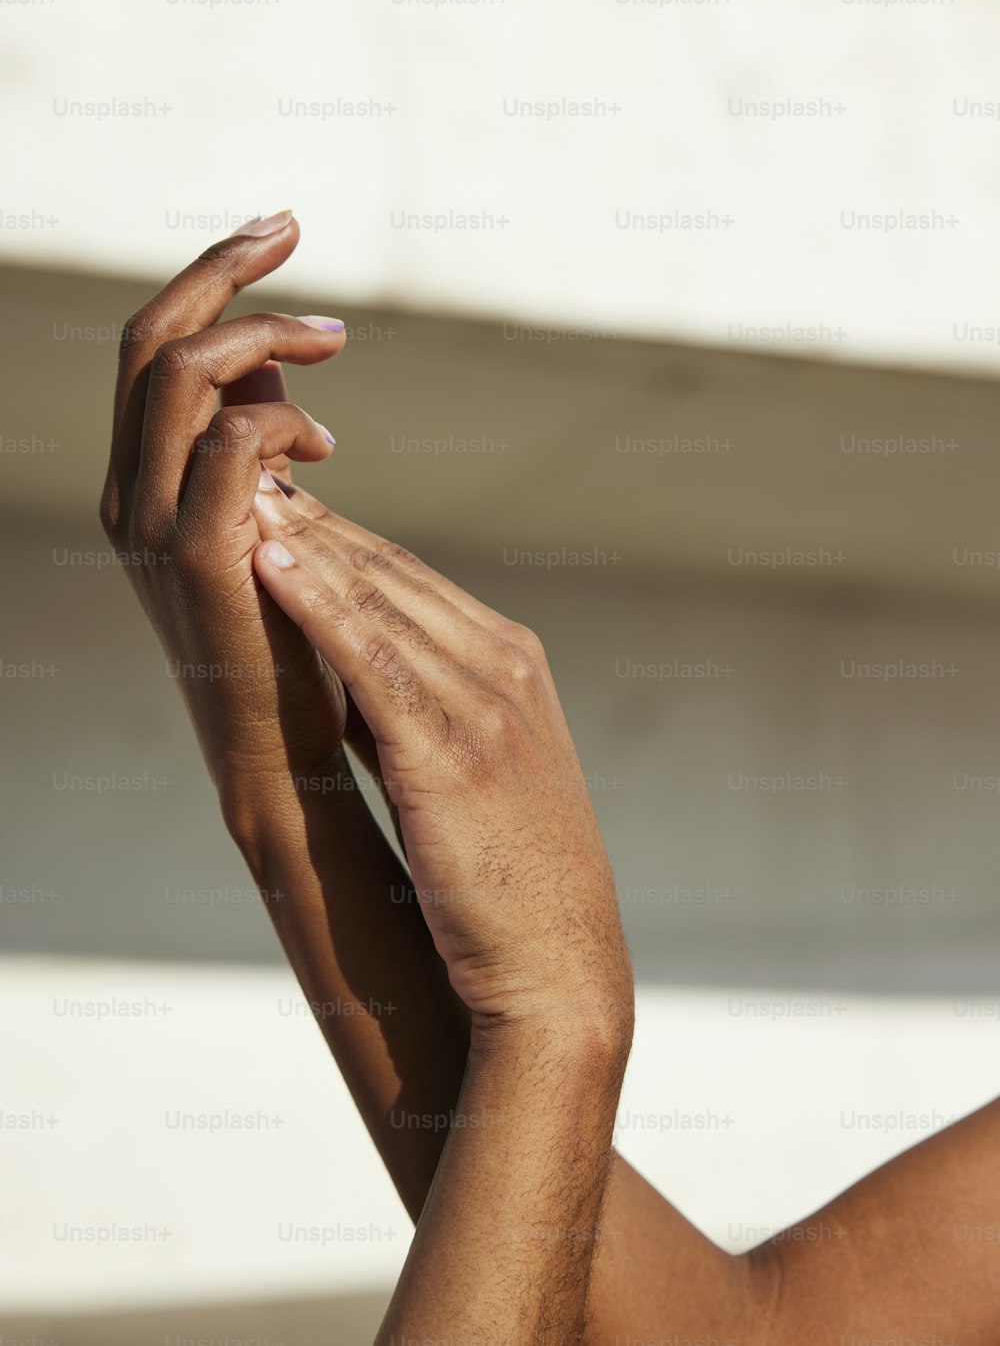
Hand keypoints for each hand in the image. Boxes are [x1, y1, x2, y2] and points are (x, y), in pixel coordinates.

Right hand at [99, 211, 349, 842]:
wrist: (281, 752)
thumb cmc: (285, 638)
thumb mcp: (264, 521)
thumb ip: (255, 443)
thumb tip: (274, 361)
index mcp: (141, 482)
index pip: (152, 349)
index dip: (208, 277)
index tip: (277, 231)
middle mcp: (132, 497)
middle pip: (150, 341)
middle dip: (222, 269)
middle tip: (292, 226)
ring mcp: (160, 529)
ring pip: (179, 378)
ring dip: (261, 336)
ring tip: (333, 342)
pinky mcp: (209, 561)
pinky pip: (230, 449)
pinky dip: (278, 421)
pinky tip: (323, 444)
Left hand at [249, 487, 634, 1045]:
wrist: (559, 971)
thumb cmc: (511, 883)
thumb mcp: (474, 771)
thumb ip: (417, 709)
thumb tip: (343, 667)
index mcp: (513, 666)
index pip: (411, 578)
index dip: (337, 534)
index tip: (277, 499)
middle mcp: (505, 666)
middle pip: (391, 572)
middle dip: (313, 518)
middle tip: (243, 466)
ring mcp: (485, 703)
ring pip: (377, 597)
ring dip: (304, 539)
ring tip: (240, 490)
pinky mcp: (451, 749)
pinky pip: (370, 656)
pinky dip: (315, 603)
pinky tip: (267, 562)